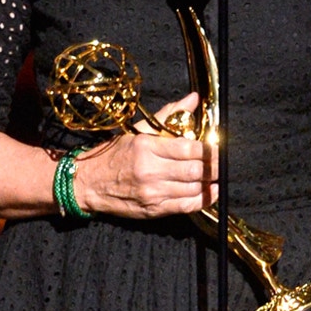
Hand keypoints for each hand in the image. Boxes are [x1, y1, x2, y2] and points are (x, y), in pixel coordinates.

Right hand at [73, 92, 217, 219]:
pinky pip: (185, 206)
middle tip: (222, 163)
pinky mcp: (152, 210)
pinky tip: (209, 192)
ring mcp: (152, 193)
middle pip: (194, 171)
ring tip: (217, 176)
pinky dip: (202, 200)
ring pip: (193, 189)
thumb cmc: (115, 154)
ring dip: (210, 183)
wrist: (88, 182)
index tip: (218, 148)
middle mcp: (150, 171)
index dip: (209, 150)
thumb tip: (193, 100)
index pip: (188, 149)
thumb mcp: (138, 130)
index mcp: (147, 148)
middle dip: (214, 168)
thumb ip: (169, 116)